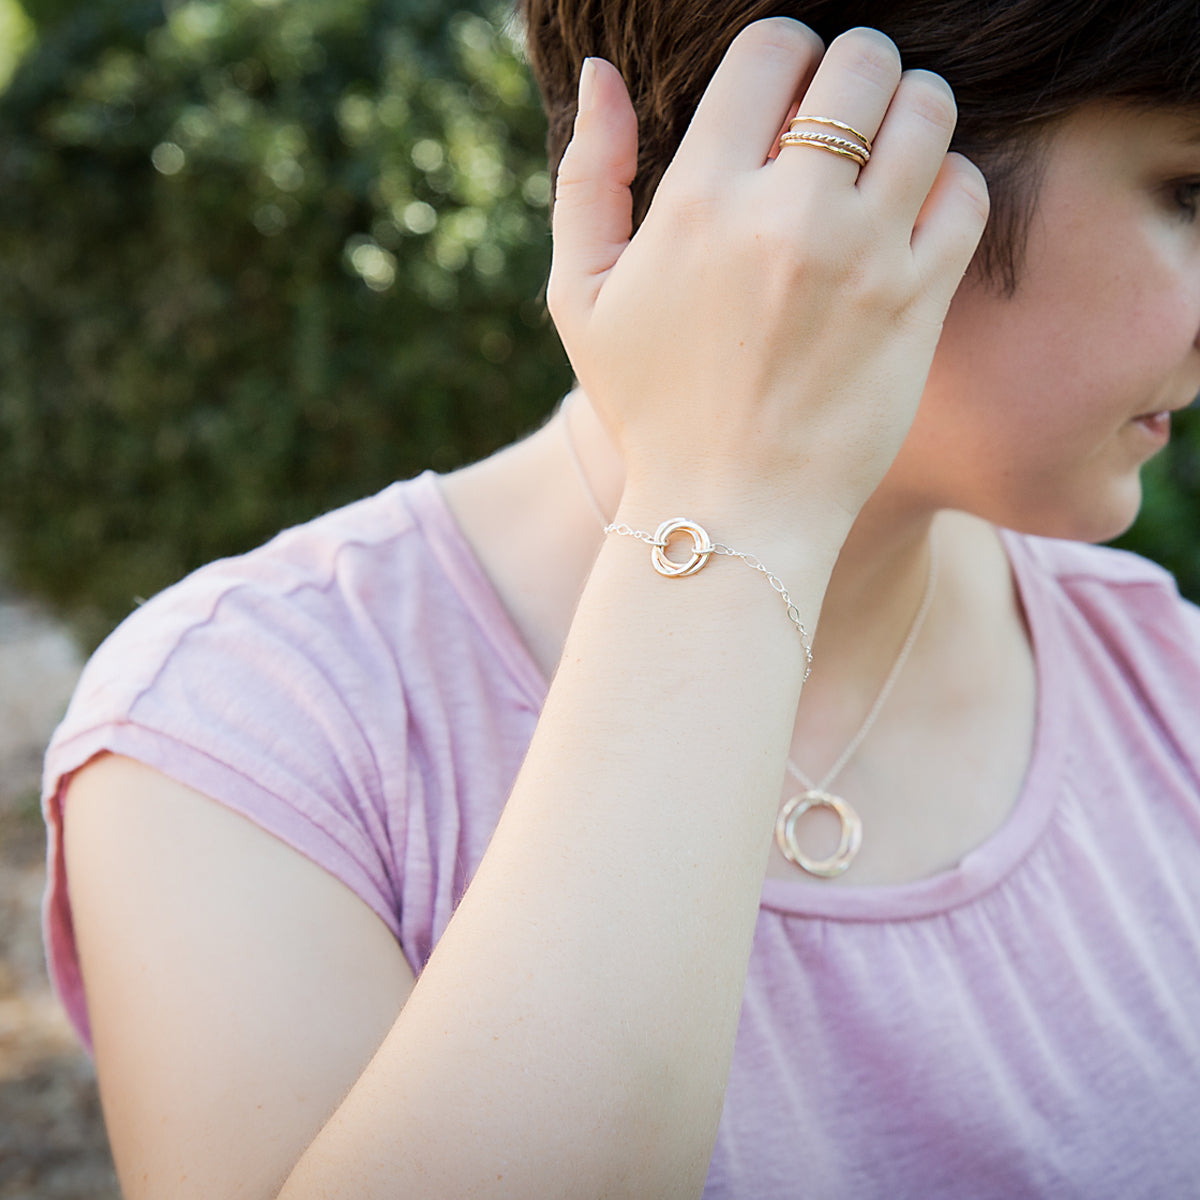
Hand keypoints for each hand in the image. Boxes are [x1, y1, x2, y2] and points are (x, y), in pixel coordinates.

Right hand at [547, 20, 988, 545]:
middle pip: (862, 62)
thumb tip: (602, 70)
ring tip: (886, 150)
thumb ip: (586, 177)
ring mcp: (862, 259)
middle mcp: (787, 215)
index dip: (783, 52)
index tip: (782, 96)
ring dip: (911, 111)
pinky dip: (948, 181)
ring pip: (927, 111)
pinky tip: (914, 210)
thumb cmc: (650, 411)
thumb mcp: (579, 298)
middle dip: (854, 72)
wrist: (730, 513)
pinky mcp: (915, 304)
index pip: (773, 47)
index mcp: (699, 200)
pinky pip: (965, 192)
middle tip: (841, 117)